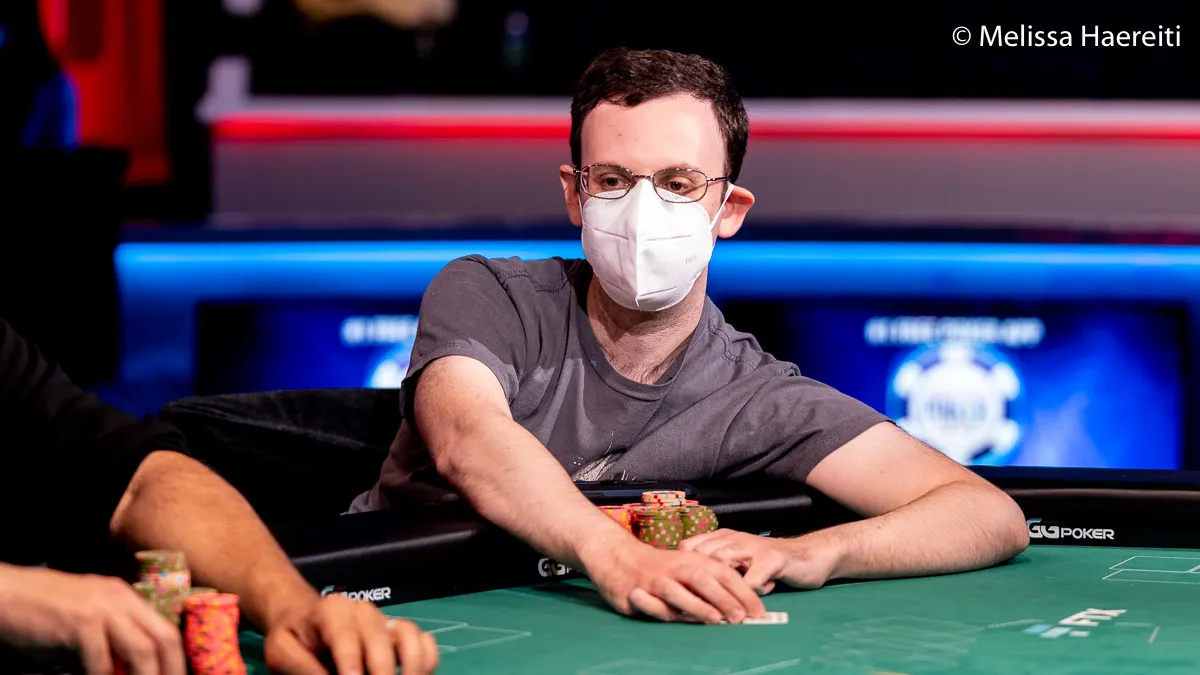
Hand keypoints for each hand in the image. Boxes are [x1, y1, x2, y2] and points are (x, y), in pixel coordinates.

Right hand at [0, 566, 184, 674]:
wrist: (1, 594)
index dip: (176, 659)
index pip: (164, 630)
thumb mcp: (82, 624)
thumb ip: (106, 646)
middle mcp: (119, 599)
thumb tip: (123, 672)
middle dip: (170, 670)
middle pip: (163, 638)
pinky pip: (101, 660)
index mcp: (124, 598)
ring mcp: (101, 608)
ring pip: (141, 649)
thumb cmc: (36, 614)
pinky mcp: (79, 622)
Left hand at [263, 595, 438, 674]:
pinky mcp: (399, 633)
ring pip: (409, 637)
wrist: (304, 620)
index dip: (350, 662)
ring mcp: (385, 621)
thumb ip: (300, 666)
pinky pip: (423, 642)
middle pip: (380, 642)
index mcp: (333, 611)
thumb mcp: (281, 651)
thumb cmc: (293, 637)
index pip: (346, 637)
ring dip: (410, 667)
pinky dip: (425, 661)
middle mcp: (364, 612)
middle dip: (380, 673)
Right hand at [584, 540, 765, 624]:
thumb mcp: (688, 567)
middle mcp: (676, 569)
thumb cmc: (661, 567)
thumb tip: (742, 607)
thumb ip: (712, 585)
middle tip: (740, 617)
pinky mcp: (635, 592)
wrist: (618, 556)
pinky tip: (675, 617)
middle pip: (702, 581)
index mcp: (694, 561)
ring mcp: (655, 581)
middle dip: (723, 599)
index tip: (758, 611)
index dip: (742, 592)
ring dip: (696, 606)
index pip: (723, 574)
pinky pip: (650, 604)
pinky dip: (661, 610)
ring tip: (714, 619)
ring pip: (677, 592)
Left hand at [679, 530, 838, 593]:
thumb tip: (691, 587)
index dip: (685, 567)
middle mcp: (734, 538)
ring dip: (722, 587)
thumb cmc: (768, 564)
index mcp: (723, 537)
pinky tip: (760, 593)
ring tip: (729, 601)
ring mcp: (753, 546)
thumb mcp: (738, 561)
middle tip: (705, 598)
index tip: (687, 587)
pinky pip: (752, 579)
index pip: (689, 546)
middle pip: (701, 555)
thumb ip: (718, 568)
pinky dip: (751, 591)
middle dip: (700, 579)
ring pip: (722, 562)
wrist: (808, 556)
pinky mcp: (772, 558)